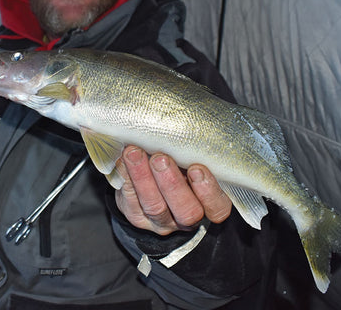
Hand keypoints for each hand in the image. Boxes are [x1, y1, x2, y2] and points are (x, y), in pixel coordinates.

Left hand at [115, 145, 231, 234]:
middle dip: (171, 184)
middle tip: (160, 158)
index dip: (208, 192)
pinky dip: (125, 177)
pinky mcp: (137, 216)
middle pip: (186, 211)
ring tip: (134, 153)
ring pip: (154, 207)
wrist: (154, 174)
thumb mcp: (196, 155)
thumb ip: (198, 148)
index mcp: (210, 204)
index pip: (218, 208)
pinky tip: (123, 159)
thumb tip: (192, 121)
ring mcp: (161, 220)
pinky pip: (130, 201)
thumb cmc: (184, 159)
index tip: (196, 168)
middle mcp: (187, 216)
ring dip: (143, 178)